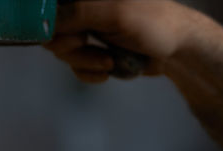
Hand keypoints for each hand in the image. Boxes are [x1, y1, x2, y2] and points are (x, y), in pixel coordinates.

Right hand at [47, 0, 206, 82]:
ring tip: (108, 62)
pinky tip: (108, 70)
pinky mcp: (91, 46)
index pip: (50, 4)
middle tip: (86, 46)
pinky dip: (88, 71)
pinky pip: (74, 62)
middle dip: (69, 45)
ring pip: (61, 48)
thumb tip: (44, 21)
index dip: (47, 20)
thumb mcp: (115, 14)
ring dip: (83, 60)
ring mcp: (87, 25)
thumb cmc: (154, 24)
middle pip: (51, 28)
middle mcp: (85, 4)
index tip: (66, 34)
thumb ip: (77, 12)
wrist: (177, 50)